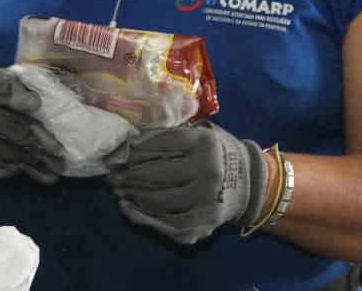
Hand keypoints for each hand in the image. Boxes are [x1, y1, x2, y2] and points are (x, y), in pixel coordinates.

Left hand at [106, 122, 267, 244]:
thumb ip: (168, 136)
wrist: (249, 185)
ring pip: (159, 201)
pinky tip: (128, 207)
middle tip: (113, 175)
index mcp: (206, 145)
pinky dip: (142, 217)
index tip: (122, 152)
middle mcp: (208, 173)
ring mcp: (206, 202)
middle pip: (158, 174)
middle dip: (130, 174)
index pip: (163, 144)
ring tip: (118, 189)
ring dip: (133, 195)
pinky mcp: (202, 226)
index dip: (138, 148)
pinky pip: (165, 224)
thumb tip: (128, 143)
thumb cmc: (215, 155)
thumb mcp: (199, 136)